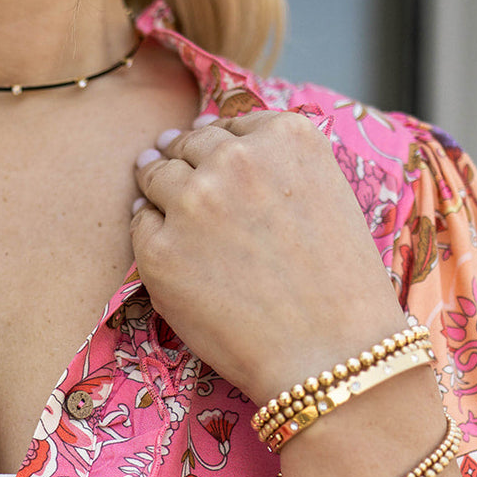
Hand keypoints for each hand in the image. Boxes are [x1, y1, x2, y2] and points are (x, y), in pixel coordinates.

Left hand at [129, 111, 408, 404]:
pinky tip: (173, 257)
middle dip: (183, 160)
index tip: (215, 166)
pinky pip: (139, 225)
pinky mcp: (158, 249)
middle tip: (190, 195)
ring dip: (158, 189)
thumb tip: (205, 140)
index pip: (229, 124)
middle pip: (188, 144)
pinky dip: (150, 235)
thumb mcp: (324, 195)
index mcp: (286, 137)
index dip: (217, 146)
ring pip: (155, 175)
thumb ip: (273, 164)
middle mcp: (234, 159)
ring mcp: (191, 203)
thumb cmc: (336, 285)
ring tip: (178, 221)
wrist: (330, 353)